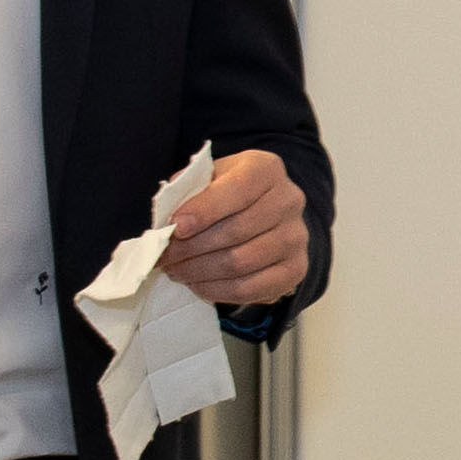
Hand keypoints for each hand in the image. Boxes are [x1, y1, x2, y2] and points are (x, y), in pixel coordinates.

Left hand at [161, 148, 310, 310]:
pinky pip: (250, 288)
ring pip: (240, 263)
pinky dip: (217, 290)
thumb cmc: (225, 194)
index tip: (176, 227)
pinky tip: (197, 284)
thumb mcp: (207, 178)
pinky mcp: (295, 270)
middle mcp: (289, 201)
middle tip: (164, 256)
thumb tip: (168, 217)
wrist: (261, 214)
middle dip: (192, 247)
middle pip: (236, 230)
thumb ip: (188, 190)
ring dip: (199, 271)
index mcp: (266, 169)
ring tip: (176, 270)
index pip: (238, 189)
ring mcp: (296, 238)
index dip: (205, 210)